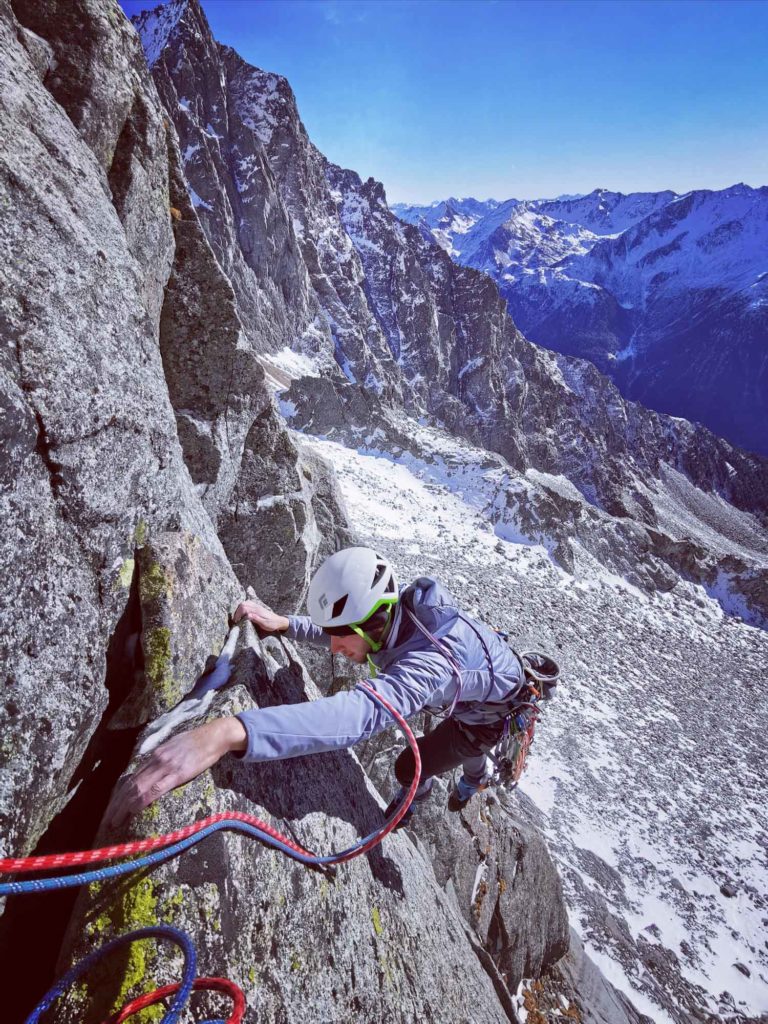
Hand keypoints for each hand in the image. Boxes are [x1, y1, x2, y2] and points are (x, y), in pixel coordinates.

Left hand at [104, 717, 246, 828]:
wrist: (214, 736)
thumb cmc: (197, 741)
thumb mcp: (174, 746)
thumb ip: (162, 758)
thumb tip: (153, 770)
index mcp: (154, 755)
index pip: (131, 778)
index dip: (119, 795)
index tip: (112, 809)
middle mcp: (156, 760)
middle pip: (130, 785)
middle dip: (116, 805)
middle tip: (107, 821)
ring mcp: (165, 766)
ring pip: (138, 788)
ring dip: (124, 806)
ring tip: (115, 821)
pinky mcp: (178, 773)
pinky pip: (156, 789)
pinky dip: (142, 800)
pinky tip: (134, 810)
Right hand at [233, 599, 288, 633]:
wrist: (279, 621)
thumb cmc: (272, 624)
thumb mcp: (265, 624)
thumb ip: (256, 619)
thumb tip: (248, 615)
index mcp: (257, 610)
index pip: (244, 608)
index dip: (238, 614)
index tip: (236, 621)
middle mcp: (257, 606)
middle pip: (243, 604)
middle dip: (237, 611)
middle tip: (236, 619)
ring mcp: (257, 606)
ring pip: (245, 603)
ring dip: (239, 608)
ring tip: (238, 616)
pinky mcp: (257, 607)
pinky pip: (248, 603)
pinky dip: (243, 606)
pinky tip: (242, 612)